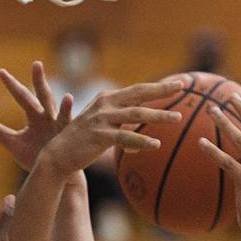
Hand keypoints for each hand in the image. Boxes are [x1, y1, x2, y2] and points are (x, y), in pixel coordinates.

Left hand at [0, 60, 73, 171]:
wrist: (57, 175)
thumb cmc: (37, 157)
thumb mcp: (13, 143)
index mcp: (35, 116)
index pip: (22, 97)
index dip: (12, 85)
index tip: (0, 72)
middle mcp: (48, 118)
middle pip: (42, 97)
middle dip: (39, 81)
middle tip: (36, 64)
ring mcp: (60, 128)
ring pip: (58, 109)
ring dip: (59, 100)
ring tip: (64, 94)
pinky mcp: (68, 140)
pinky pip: (69, 125)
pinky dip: (68, 112)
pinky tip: (69, 100)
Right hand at [41, 78, 184, 176]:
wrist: (57, 156)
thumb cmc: (81, 144)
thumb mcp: (104, 131)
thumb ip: (123, 130)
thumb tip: (143, 143)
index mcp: (107, 99)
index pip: (138, 90)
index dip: (159, 86)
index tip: (180, 84)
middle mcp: (105, 104)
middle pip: (139, 94)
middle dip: (162, 89)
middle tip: (183, 86)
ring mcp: (101, 119)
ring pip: (135, 114)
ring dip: (158, 115)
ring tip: (177, 118)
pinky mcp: (99, 136)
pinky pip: (125, 137)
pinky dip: (141, 140)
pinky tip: (155, 144)